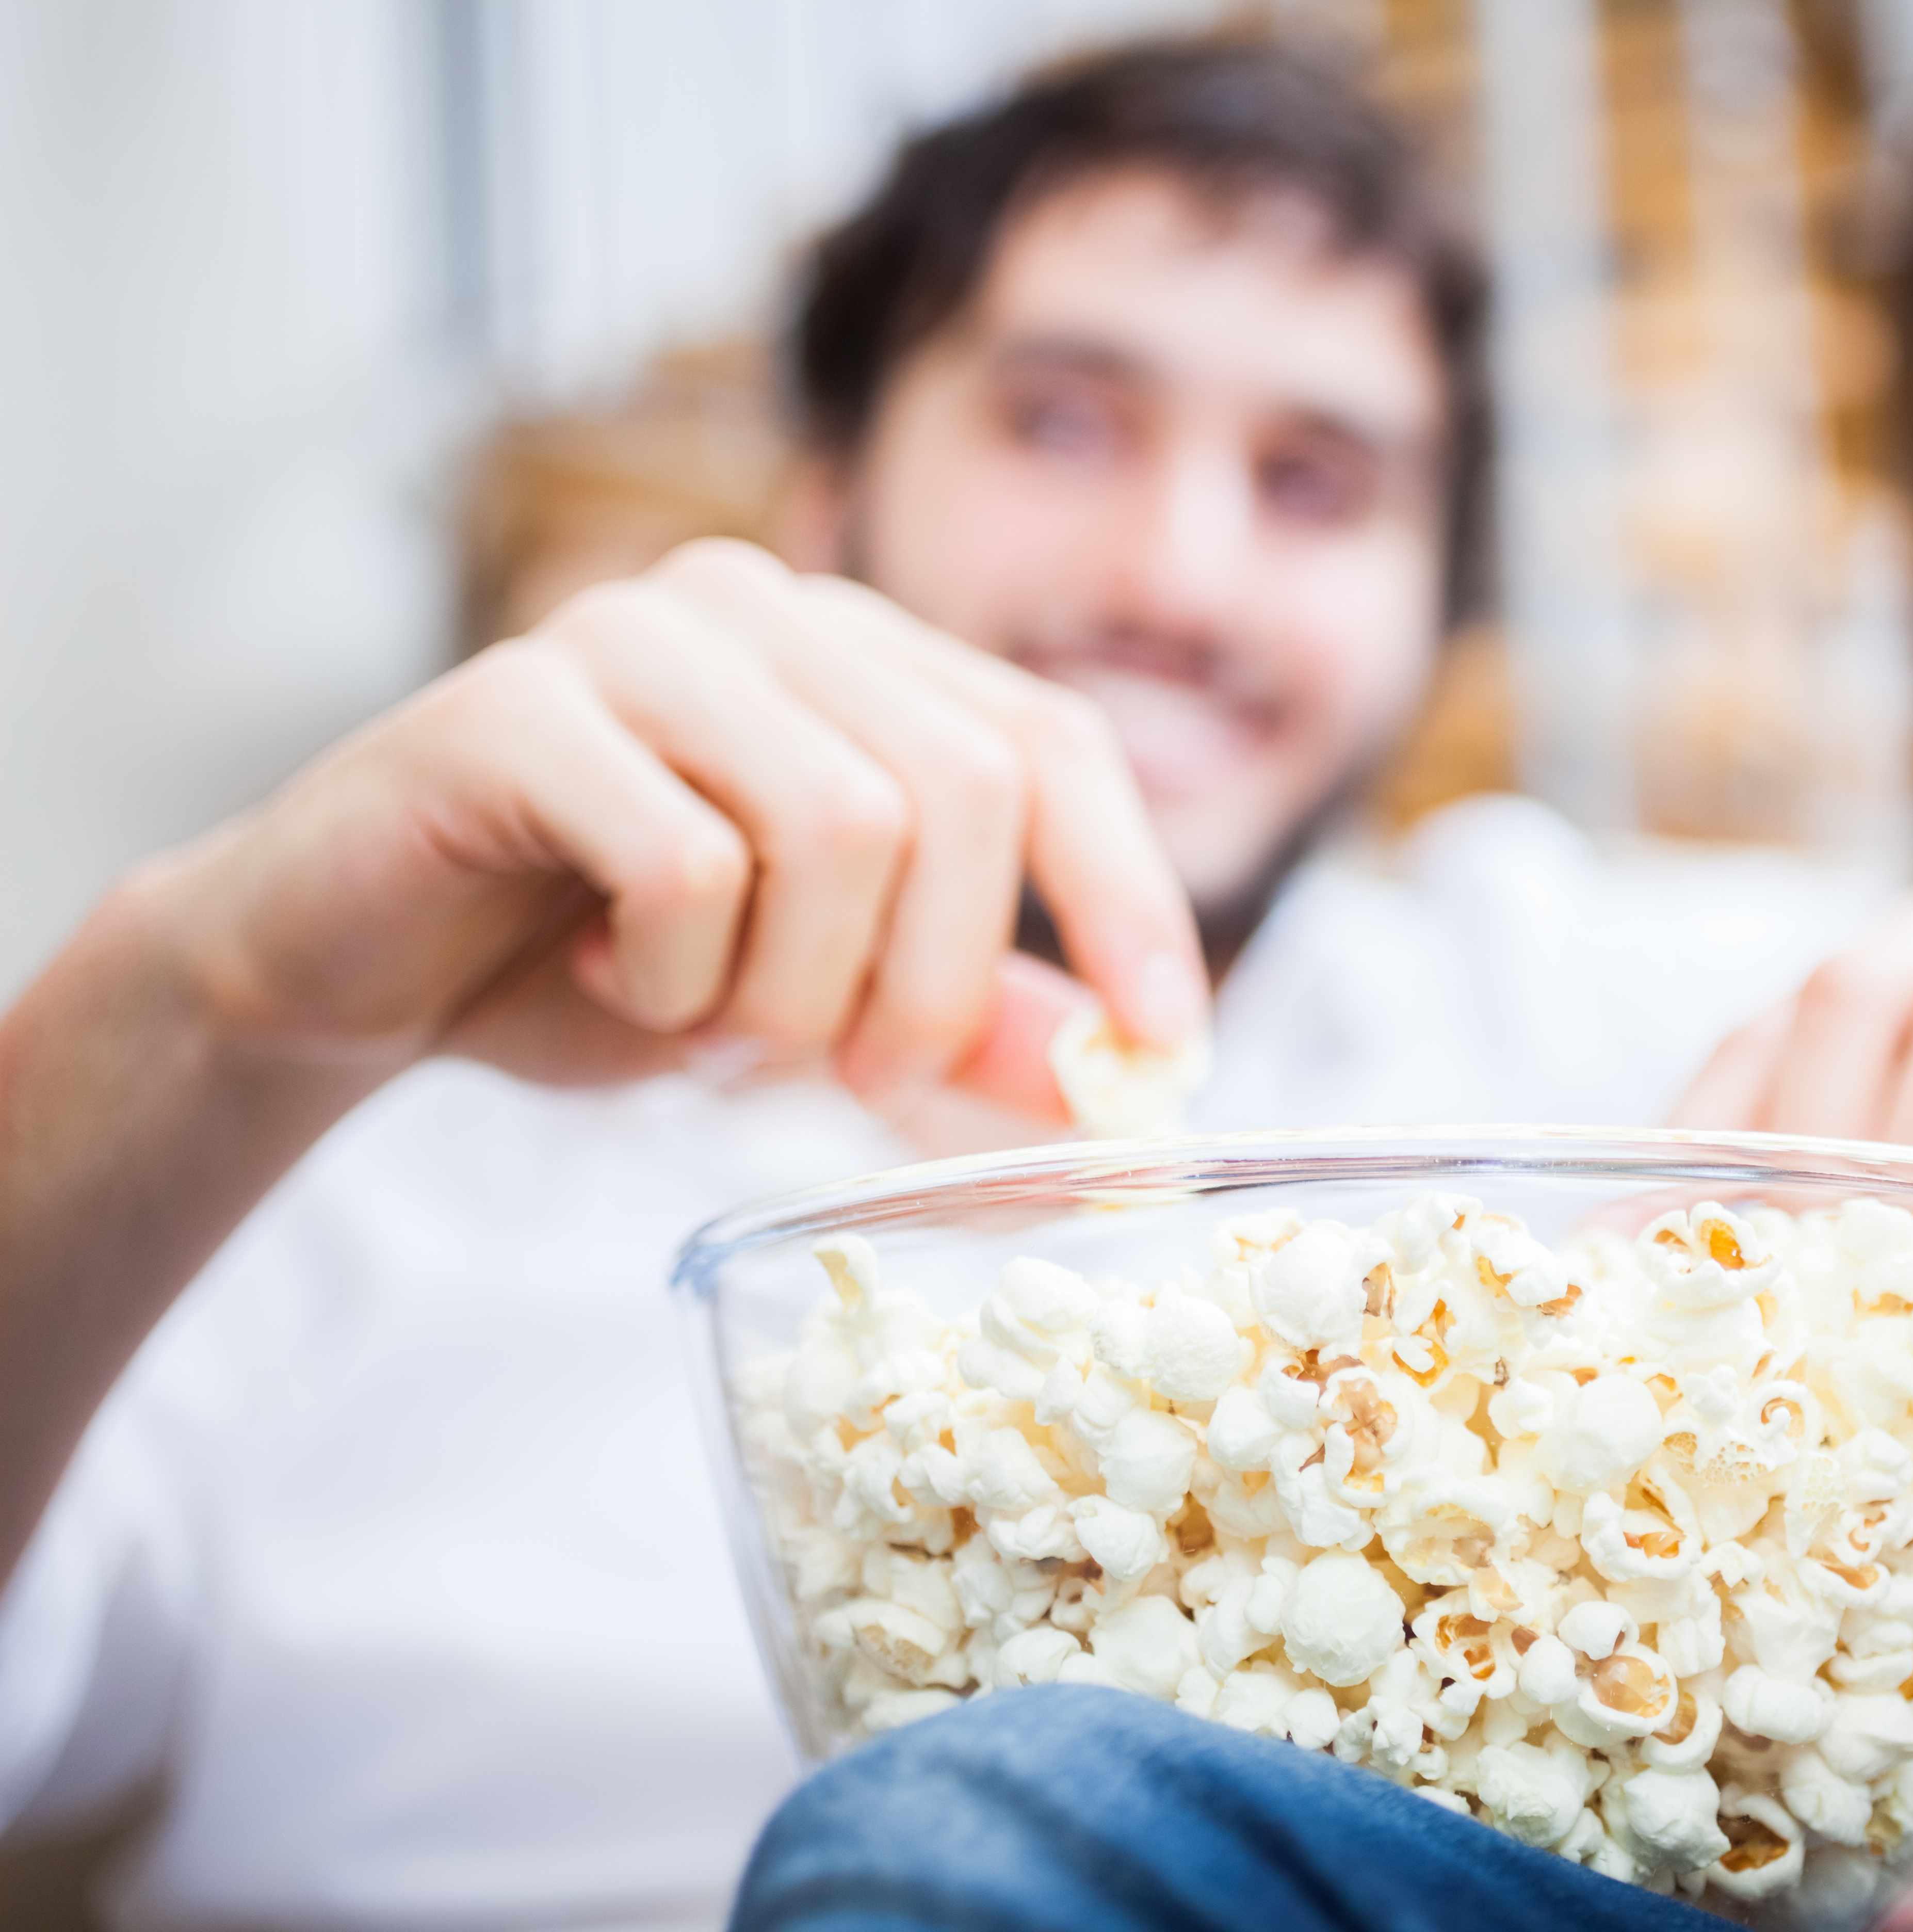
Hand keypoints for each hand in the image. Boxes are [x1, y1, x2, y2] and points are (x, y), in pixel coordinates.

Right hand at [137, 539, 1207, 1118]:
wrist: (351, 967)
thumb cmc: (592, 970)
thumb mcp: (815, 1010)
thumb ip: (965, 1028)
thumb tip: (1125, 1087)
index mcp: (853, 655)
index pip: (1049, 743)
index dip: (1126, 894)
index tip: (1168, 1042)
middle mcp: (758, 609)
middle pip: (959, 791)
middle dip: (933, 982)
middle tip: (854, 1074)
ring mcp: (631, 635)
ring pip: (839, 825)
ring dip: (793, 990)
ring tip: (708, 1023)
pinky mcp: (513, 701)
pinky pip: (684, 863)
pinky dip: (670, 978)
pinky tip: (605, 981)